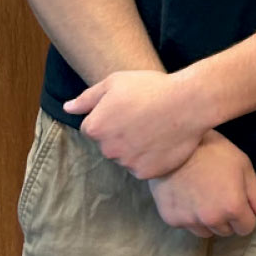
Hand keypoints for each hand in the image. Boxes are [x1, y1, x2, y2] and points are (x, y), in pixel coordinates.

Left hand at [64, 68, 210, 177]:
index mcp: (95, 127)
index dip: (111, 117)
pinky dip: (149, 159)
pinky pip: (142, 168)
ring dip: (134, 148)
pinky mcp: (146, 173)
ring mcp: (127, 163)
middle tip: (142, 118)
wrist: (188, 103)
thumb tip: (67, 108)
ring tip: (154, 129)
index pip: (94, 128)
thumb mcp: (114, 82)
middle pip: (109, 145)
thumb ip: (87, 98)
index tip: (128, 108)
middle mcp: (107, 149)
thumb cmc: (151, 88)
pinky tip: (161, 142)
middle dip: (120, 134)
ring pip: (125, 158)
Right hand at [149, 130, 255, 237]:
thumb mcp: (243, 166)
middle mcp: (212, 219)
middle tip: (218, 195)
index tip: (237, 201)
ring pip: (206, 232)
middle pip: (226, 231)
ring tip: (202, 196)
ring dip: (208, 221)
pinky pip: (186, 225)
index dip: (245, 215)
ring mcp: (189, 220)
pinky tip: (186, 196)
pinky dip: (189, 216)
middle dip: (226, 218)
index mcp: (233, 207)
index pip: (246, 228)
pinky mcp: (171, 218)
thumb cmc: (213, 150)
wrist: (173, 142)